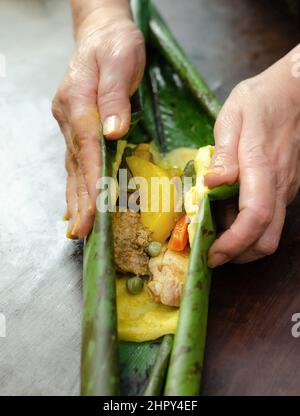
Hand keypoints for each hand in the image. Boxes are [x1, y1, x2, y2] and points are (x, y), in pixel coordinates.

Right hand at [52, 5, 144, 237]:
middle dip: (80, 199)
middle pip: (76, 163)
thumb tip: (114, 131)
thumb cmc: (115, 44)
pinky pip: (76, 160)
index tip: (94, 208)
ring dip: (76, 197)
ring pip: (73, 166)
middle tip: (82, 231)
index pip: (86, 147)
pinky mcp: (76, 126)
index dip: (91, 180)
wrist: (101, 32)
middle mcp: (69, 115)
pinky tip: (74, 202)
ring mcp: (70, 122)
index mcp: (79, 100)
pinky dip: (76, 184)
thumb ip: (115, 96)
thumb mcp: (120, 60)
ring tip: (77, 226)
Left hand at [206, 45, 299, 266]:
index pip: (254, 217)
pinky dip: (247, 228)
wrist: (292, 93)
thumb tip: (212, 183)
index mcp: (262, 167)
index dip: (233, 243)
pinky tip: (227, 214)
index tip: (211, 254)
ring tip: (213, 234)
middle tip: (209, 252)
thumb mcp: (233, 118)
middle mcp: (278, 186)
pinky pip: (268, 219)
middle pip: (266, 239)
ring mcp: (285, 190)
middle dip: (237, 255)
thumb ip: (223, 153)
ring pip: (269, 233)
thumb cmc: (259, 102)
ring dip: (241, 244)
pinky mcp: (284, 188)